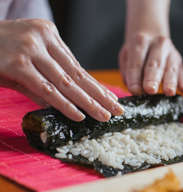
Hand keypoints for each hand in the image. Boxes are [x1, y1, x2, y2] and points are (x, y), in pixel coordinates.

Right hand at [0, 19, 122, 121]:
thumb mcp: (25, 63)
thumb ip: (46, 80)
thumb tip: (69, 104)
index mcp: (48, 34)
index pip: (77, 66)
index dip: (96, 85)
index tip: (112, 99)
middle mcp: (42, 38)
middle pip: (77, 74)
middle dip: (99, 95)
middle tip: (117, 110)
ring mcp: (29, 49)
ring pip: (66, 82)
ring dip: (88, 102)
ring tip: (104, 116)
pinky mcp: (17, 64)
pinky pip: (46, 89)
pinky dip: (64, 104)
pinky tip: (79, 115)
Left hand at [119, 34, 182, 95]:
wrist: (152, 37)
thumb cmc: (137, 52)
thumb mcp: (126, 56)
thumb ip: (128, 72)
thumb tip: (135, 90)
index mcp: (140, 41)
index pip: (136, 61)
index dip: (135, 77)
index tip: (134, 90)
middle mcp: (158, 44)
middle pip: (155, 63)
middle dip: (152, 78)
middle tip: (150, 90)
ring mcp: (171, 53)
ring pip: (171, 69)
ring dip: (170, 82)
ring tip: (169, 92)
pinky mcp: (179, 62)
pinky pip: (182, 74)